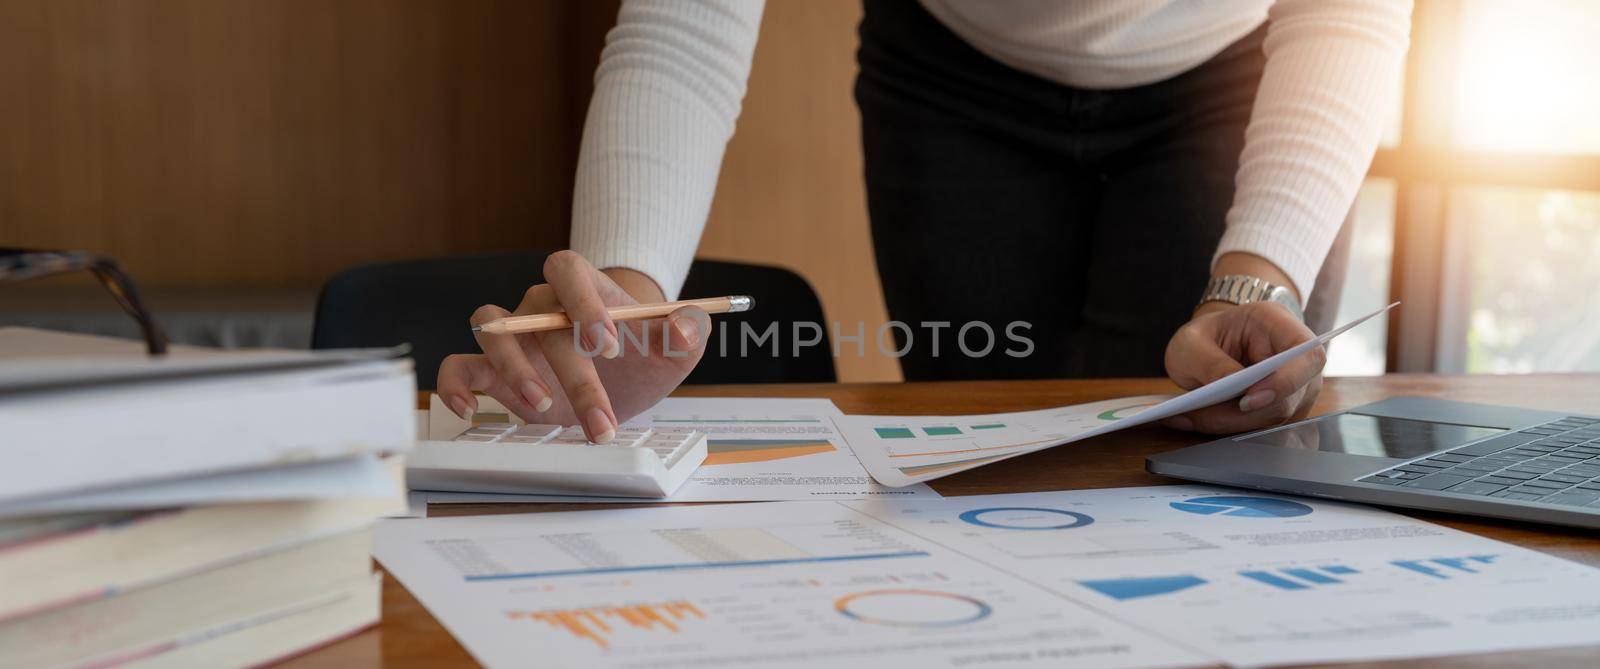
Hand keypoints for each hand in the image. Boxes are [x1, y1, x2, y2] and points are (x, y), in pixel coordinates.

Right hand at [435, 251, 708, 441]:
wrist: (628, 373)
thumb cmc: (648, 348)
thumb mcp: (681, 344)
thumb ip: (691, 328)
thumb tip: (683, 329)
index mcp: (584, 288)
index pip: (567, 269)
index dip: (581, 302)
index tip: (608, 345)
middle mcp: (541, 306)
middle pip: (542, 320)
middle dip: (575, 376)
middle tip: (602, 422)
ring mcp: (516, 338)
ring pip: (493, 332)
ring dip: (515, 370)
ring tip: (544, 407)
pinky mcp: (495, 373)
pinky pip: (458, 366)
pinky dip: (456, 385)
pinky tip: (471, 410)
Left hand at [1161, 301, 1324, 433]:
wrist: (1206, 347)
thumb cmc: (1204, 337)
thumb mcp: (1192, 341)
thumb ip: (1211, 362)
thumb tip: (1233, 388)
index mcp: (1279, 325)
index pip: (1307, 355)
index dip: (1286, 381)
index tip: (1249, 399)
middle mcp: (1296, 360)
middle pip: (1288, 397)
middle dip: (1243, 412)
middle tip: (1197, 414)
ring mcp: (1293, 389)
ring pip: (1271, 418)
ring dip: (1229, 422)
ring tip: (1184, 416)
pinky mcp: (1278, 410)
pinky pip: (1257, 426)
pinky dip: (1225, 426)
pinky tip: (1194, 419)